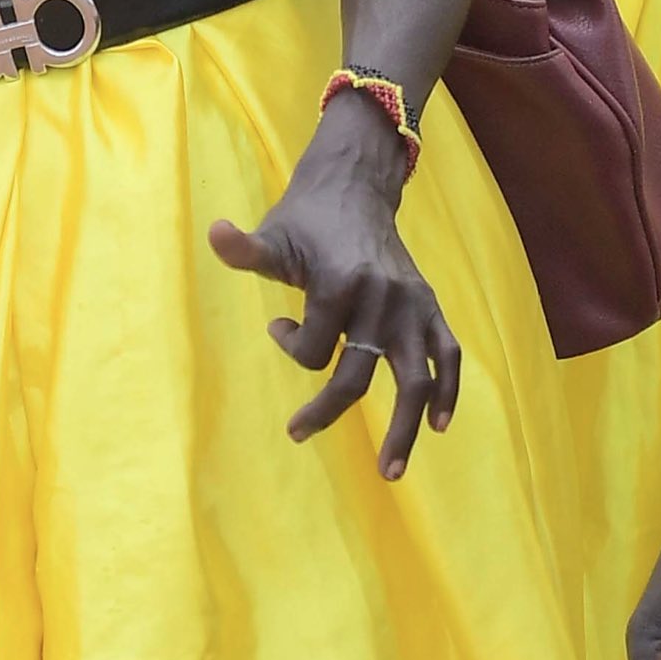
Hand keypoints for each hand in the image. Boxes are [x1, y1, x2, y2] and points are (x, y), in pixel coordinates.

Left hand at [207, 99, 460, 476]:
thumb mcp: (274, 234)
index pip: (312, 350)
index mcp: (341, 283)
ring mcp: (411, 305)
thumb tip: (213, 234)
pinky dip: (447, 391)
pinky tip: (439, 425)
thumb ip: (245, 249)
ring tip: (390, 472)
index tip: (277, 323)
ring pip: (415, 379)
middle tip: (297, 433)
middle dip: (326, 411)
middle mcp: (382, 298)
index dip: (288, 344)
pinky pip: (447, 354)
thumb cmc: (306, 217)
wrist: (356, 188)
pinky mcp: (429, 305)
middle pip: (357, 376)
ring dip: (405, 428)